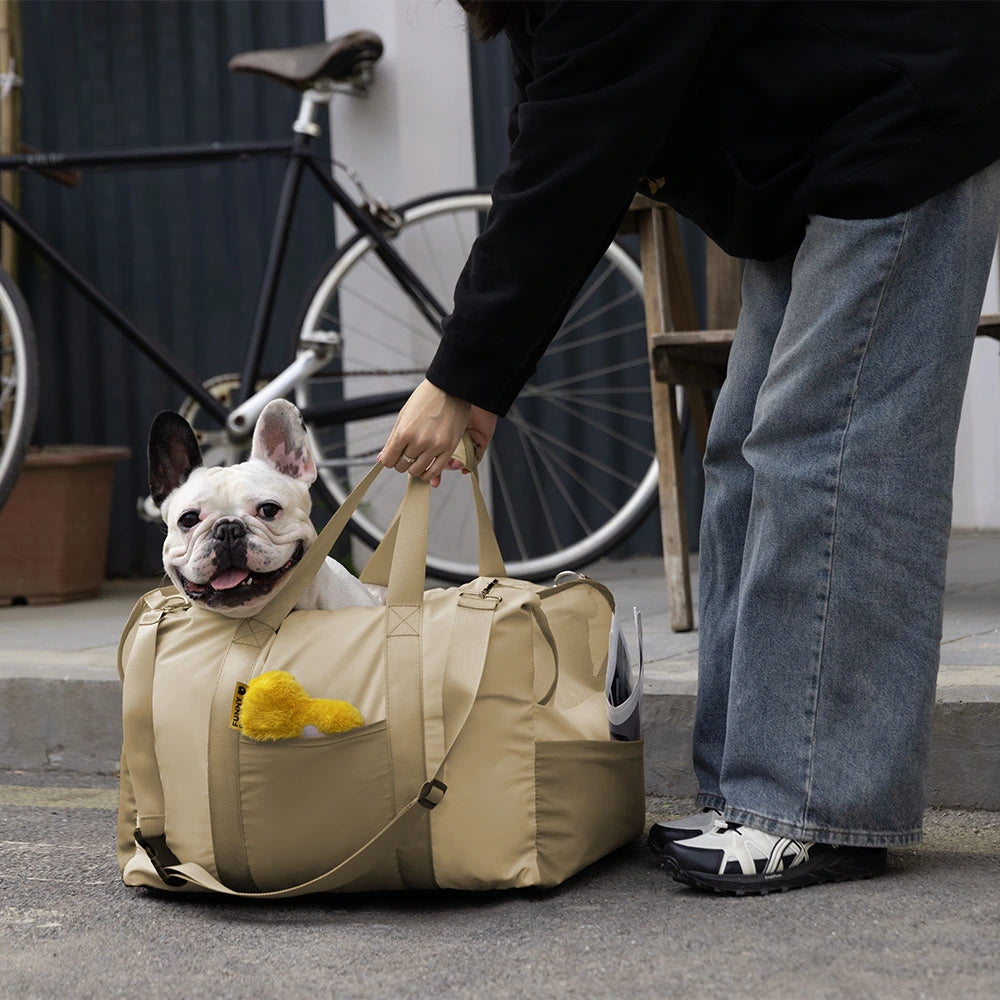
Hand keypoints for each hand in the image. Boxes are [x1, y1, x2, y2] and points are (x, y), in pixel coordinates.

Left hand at [380, 380, 497, 485]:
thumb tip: (380, 459)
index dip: (389, 460)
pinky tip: (426, 469)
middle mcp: (419, 441)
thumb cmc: (425, 399)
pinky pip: (435, 472)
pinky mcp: (449, 449)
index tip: (393, 455)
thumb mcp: (403, 415)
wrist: (450, 388)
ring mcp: (435, 446)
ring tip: (417, 459)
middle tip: (407, 454)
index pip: (388, 460)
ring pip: (417, 471)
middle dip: (401, 462)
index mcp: (404, 431)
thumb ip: (392, 439)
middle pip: (402, 466)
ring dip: (414, 468)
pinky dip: (428, 475)